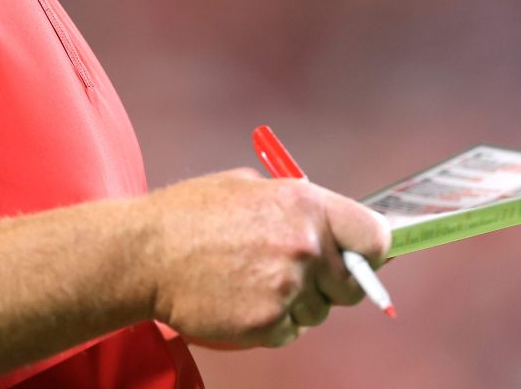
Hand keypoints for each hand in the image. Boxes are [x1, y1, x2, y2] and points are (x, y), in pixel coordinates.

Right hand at [139, 169, 389, 348]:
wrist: (145, 252)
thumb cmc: (192, 214)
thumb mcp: (251, 188)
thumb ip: (297, 207)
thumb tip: (332, 228)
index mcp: (306, 204)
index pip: (375, 237)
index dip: (372, 252)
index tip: (364, 260)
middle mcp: (305, 245)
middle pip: (352, 283)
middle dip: (332, 284)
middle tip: (298, 276)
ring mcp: (287, 286)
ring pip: (318, 311)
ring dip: (296, 304)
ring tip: (253, 281)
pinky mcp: (267, 322)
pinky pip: (288, 332)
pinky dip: (270, 324)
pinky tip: (240, 300)